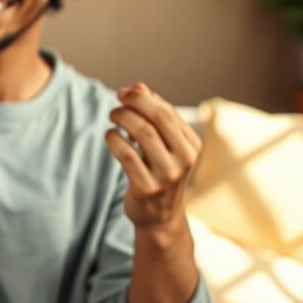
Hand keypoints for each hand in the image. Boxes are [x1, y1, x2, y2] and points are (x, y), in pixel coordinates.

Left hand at [105, 82, 201, 233]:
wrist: (159, 217)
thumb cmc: (159, 171)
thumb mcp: (162, 143)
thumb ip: (152, 114)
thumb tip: (138, 85)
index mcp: (192, 145)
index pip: (167, 111)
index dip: (143, 97)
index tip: (124, 92)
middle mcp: (185, 159)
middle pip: (158, 119)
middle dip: (134, 103)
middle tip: (116, 99)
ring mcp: (167, 176)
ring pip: (142, 133)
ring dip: (122, 118)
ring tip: (112, 116)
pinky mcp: (147, 188)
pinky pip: (127, 155)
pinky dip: (114, 139)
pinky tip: (110, 136)